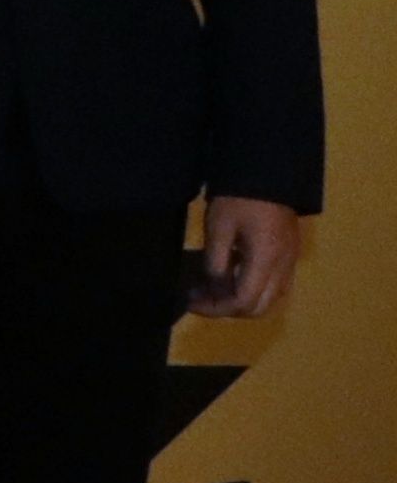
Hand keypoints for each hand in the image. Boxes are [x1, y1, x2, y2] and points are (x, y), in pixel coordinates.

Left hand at [197, 196, 304, 320]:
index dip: (215, 308)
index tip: (191, 301)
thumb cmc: (238, 198)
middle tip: (200, 298)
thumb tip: (211, 292)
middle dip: (228, 309)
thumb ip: (215, 265)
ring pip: (270, 299)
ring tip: (213, 290)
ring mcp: (291, 260)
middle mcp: (285, 266)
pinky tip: (231, 277)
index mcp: (266, 259)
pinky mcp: (291, 253)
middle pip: (260, 308)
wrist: (268, 173)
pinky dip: (254, 290)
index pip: (243, 301)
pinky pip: (276, 285)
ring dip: (242, 302)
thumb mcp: (218, 230)